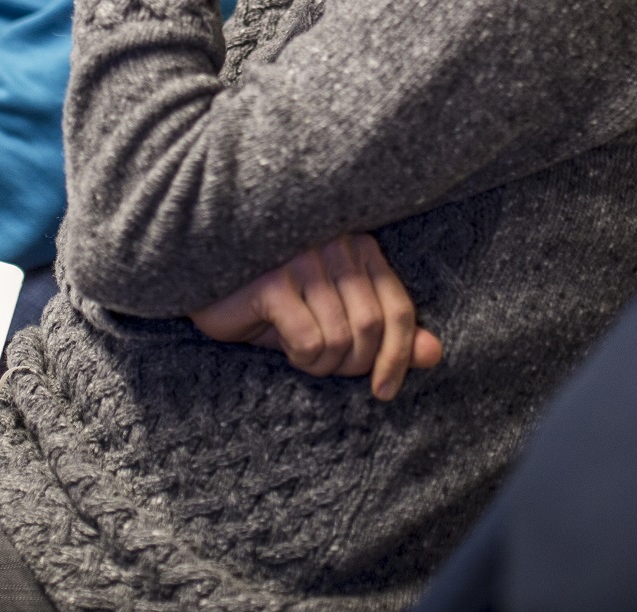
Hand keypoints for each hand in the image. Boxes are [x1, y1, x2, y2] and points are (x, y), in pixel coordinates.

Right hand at [190, 233, 442, 399]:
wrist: (201, 278)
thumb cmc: (271, 300)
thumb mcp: (332, 319)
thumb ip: (386, 334)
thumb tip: (435, 355)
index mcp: (360, 248)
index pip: (398, 308)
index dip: (399, 356)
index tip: (385, 391)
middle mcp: (337, 245)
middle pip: (371, 329)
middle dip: (352, 364)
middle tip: (324, 367)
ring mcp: (304, 259)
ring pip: (341, 340)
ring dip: (321, 363)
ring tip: (298, 350)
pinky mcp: (273, 282)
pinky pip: (310, 342)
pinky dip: (301, 358)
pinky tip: (281, 344)